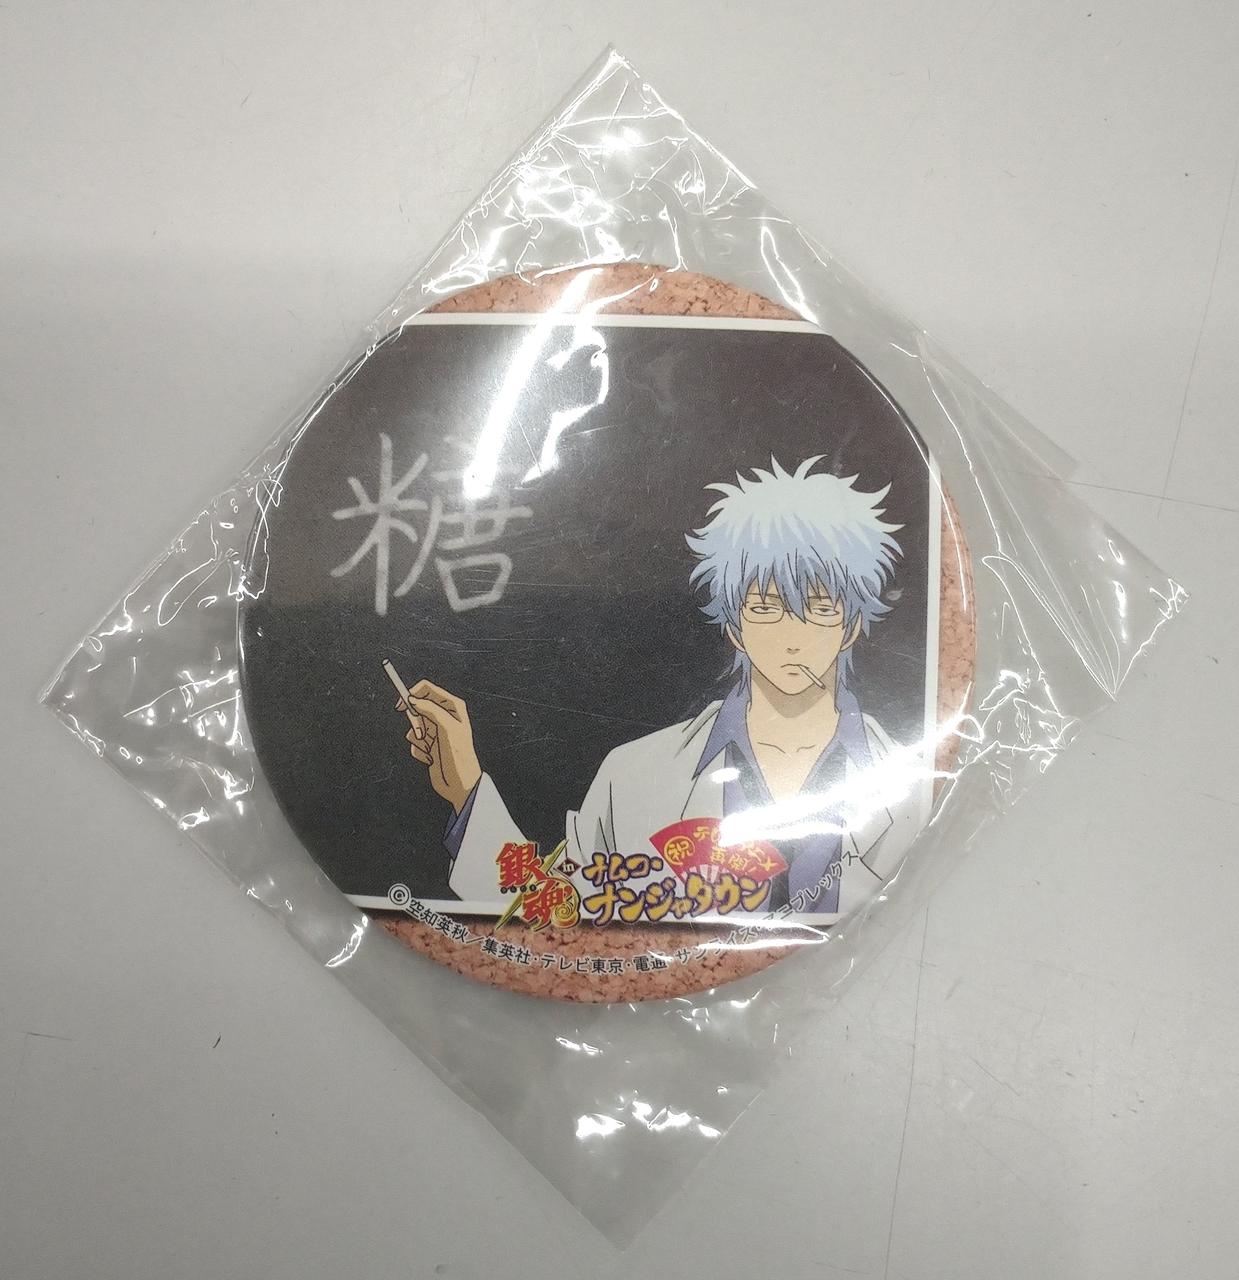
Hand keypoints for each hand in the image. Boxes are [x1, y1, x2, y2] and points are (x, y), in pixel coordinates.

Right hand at [395, 679, 481, 813]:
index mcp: (453, 707)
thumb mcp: (447, 728)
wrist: (460, 784)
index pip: (427, 690)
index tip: (403, 704)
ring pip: (413, 726)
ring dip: (418, 739)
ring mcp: (435, 731)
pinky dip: (419, 750)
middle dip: (415, 721)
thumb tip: (413, 700)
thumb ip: (430, 710)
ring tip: (431, 749)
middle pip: (417, 707)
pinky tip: (431, 757)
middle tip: (422, 733)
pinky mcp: (428, 744)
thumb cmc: (460, 757)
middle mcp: (444, 717)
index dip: (412, 694)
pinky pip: (413, 742)